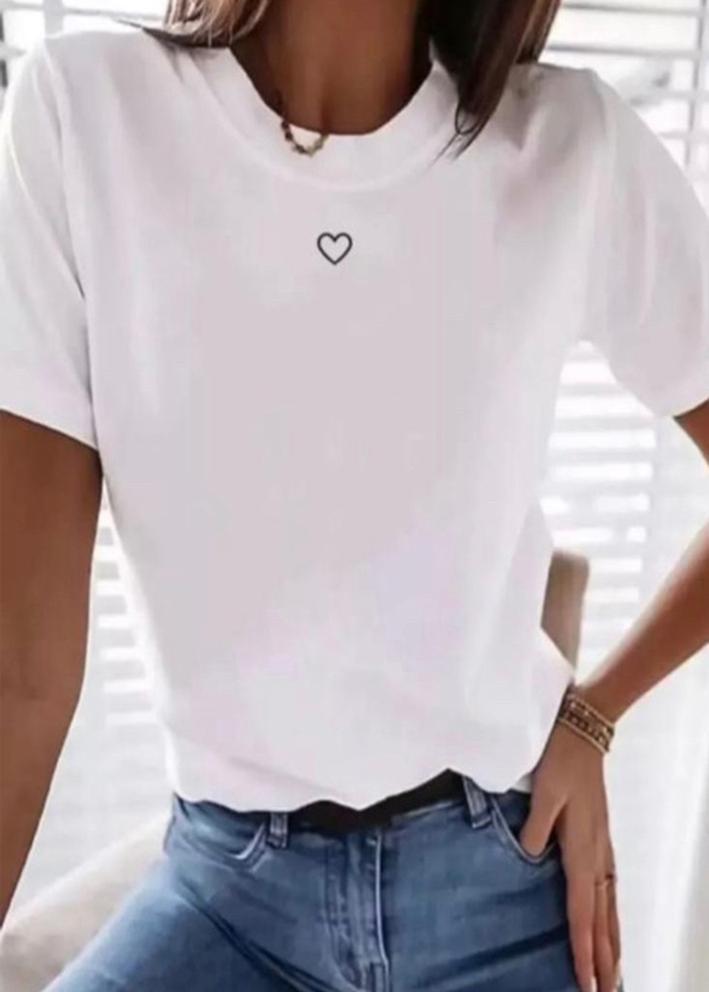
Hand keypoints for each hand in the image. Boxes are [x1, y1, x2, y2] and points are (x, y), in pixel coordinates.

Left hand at [518, 718, 621, 991]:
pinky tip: (611, 922)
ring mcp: (602, 846)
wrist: (584, 730)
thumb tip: (528, 857)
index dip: (583, 947)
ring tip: (615, 974)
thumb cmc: (560, 760)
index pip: (580, 908)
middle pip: (601, 917)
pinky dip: (612, 913)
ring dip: (613, 941)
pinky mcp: (601, 838)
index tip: (584, 980)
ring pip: (609, 905)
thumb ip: (535, 826)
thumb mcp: (543, 790)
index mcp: (579, 846)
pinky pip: (609, 887)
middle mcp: (595, 853)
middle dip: (604, 958)